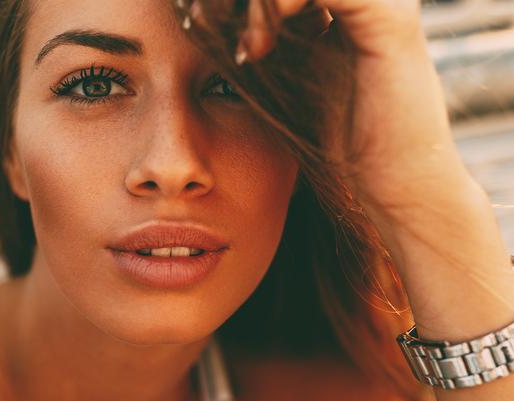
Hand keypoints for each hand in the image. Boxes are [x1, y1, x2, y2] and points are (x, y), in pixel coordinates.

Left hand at [189, 0, 513, 337]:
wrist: (396, 189)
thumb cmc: (340, 149)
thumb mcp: (285, 90)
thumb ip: (262, 50)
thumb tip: (206, 25)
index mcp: (339, 9)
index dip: (234, 0)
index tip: (196, 23)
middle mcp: (360, 0)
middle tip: (202, 22)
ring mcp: (380, 5)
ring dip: (256, 1)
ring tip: (242, 48)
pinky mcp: (390, 23)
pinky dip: (279, 5)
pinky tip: (256, 49)